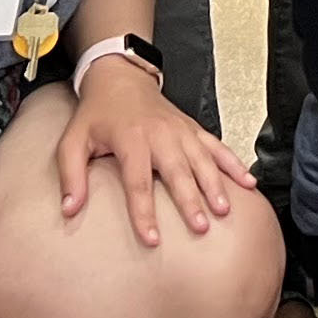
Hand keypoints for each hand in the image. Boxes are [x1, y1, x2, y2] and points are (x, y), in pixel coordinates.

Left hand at [55, 57, 255, 244]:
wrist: (120, 77)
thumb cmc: (96, 114)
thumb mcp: (72, 142)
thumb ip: (71, 176)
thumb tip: (70, 210)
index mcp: (130, 140)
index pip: (138, 182)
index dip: (144, 212)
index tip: (152, 239)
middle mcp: (160, 135)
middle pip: (178, 172)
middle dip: (191, 201)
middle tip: (201, 226)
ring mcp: (181, 131)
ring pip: (203, 160)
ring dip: (215, 185)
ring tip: (224, 209)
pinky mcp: (194, 128)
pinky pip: (218, 147)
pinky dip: (234, 164)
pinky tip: (248, 183)